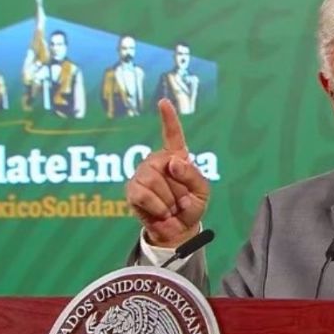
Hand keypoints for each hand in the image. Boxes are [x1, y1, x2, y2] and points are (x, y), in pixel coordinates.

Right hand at [125, 99, 209, 246]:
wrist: (178, 231)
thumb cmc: (191, 207)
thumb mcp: (202, 191)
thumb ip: (192, 174)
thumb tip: (172, 161)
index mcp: (176, 158)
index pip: (172, 135)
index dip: (168, 119)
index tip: (163, 102)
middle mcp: (156, 162)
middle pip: (167, 166)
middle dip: (179, 189)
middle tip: (180, 200)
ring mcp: (142, 175)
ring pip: (153, 180)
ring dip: (168, 200)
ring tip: (170, 207)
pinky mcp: (132, 190)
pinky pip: (144, 195)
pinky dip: (158, 207)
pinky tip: (161, 212)